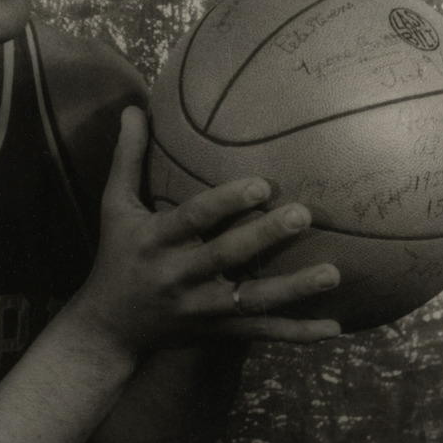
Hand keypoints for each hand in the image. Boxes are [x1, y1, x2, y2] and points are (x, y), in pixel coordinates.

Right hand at [69, 107, 340, 355]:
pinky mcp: (216, 332)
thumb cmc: (117, 255)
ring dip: (292, 290)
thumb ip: (127, 157)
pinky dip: (296, 333)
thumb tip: (134, 108)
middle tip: (303, 215)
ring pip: (250, 302)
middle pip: (225, 257)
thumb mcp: (114, 206)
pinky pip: (260, 334)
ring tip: (332, 273)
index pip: (192, 219)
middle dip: (264, 238)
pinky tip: (333, 325)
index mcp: (156, 241)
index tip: (261, 183)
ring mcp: (199, 309)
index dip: (226, 202)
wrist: (109, 328)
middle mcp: (178, 276)